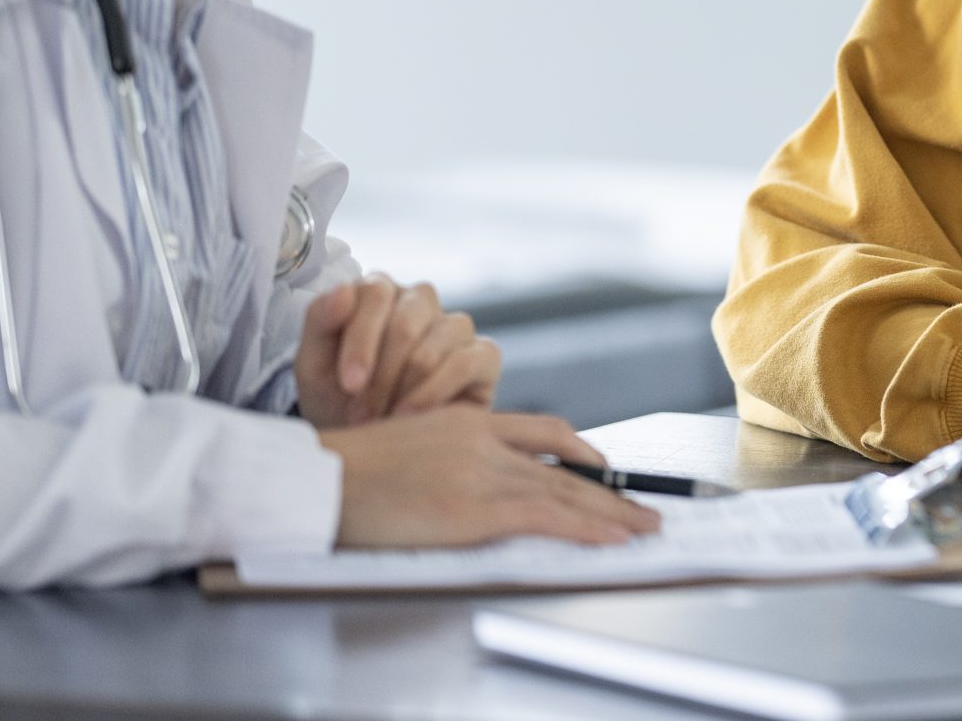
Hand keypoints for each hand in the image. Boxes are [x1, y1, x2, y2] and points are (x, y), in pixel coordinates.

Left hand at [295, 276, 500, 429]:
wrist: (371, 439)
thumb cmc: (339, 398)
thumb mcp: (314, 365)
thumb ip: (320, 321)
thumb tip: (344, 290)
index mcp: (379, 291)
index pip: (375, 292)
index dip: (361, 340)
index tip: (348, 384)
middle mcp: (420, 299)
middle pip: (406, 323)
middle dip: (380, 376)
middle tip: (360, 414)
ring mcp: (455, 325)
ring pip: (433, 347)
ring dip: (402, 391)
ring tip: (382, 420)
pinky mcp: (484, 354)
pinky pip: (465, 363)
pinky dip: (433, 394)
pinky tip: (411, 416)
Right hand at [318, 408, 661, 548]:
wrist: (314, 481)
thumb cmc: (346, 474)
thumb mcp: (408, 448)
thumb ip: (449, 458)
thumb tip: (470, 484)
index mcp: (467, 423)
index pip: (543, 431)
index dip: (581, 452)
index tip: (605, 469)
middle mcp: (483, 442)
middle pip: (565, 463)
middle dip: (611, 489)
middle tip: (646, 505)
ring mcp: (481, 474)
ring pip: (565, 492)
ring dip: (613, 513)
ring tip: (646, 526)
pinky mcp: (474, 509)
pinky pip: (547, 518)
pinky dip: (587, 529)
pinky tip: (613, 538)